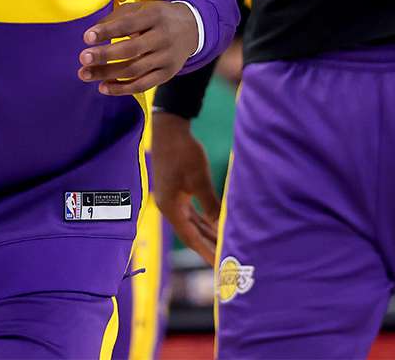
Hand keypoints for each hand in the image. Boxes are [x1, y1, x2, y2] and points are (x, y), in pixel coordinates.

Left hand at [78, 1, 199, 95]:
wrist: (192, 29)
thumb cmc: (157, 17)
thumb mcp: (142, 9)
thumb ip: (117, 18)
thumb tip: (92, 34)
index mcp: (155, 16)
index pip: (129, 24)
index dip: (108, 31)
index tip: (86, 37)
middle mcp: (163, 37)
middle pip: (131, 50)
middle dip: (105, 55)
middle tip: (83, 58)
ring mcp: (166, 58)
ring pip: (134, 70)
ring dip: (107, 74)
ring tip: (85, 74)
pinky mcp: (167, 74)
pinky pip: (143, 85)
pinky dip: (122, 89)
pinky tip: (103, 87)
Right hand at [151, 112, 220, 264]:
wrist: (169, 130)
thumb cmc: (183, 152)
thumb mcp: (198, 178)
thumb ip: (209, 203)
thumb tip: (220, 224)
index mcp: (171, 207)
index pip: (191, 237)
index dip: (205, 251)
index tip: (218, 265)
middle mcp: (169, 207)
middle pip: (191, 233)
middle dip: (207, 247)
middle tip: (225, 261)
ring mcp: (172, 199)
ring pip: (192, 223)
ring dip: (206, 235)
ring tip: (223, 247)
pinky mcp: (176, 191)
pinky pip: (191, 213)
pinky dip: (203, 221)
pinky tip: (214, 226)